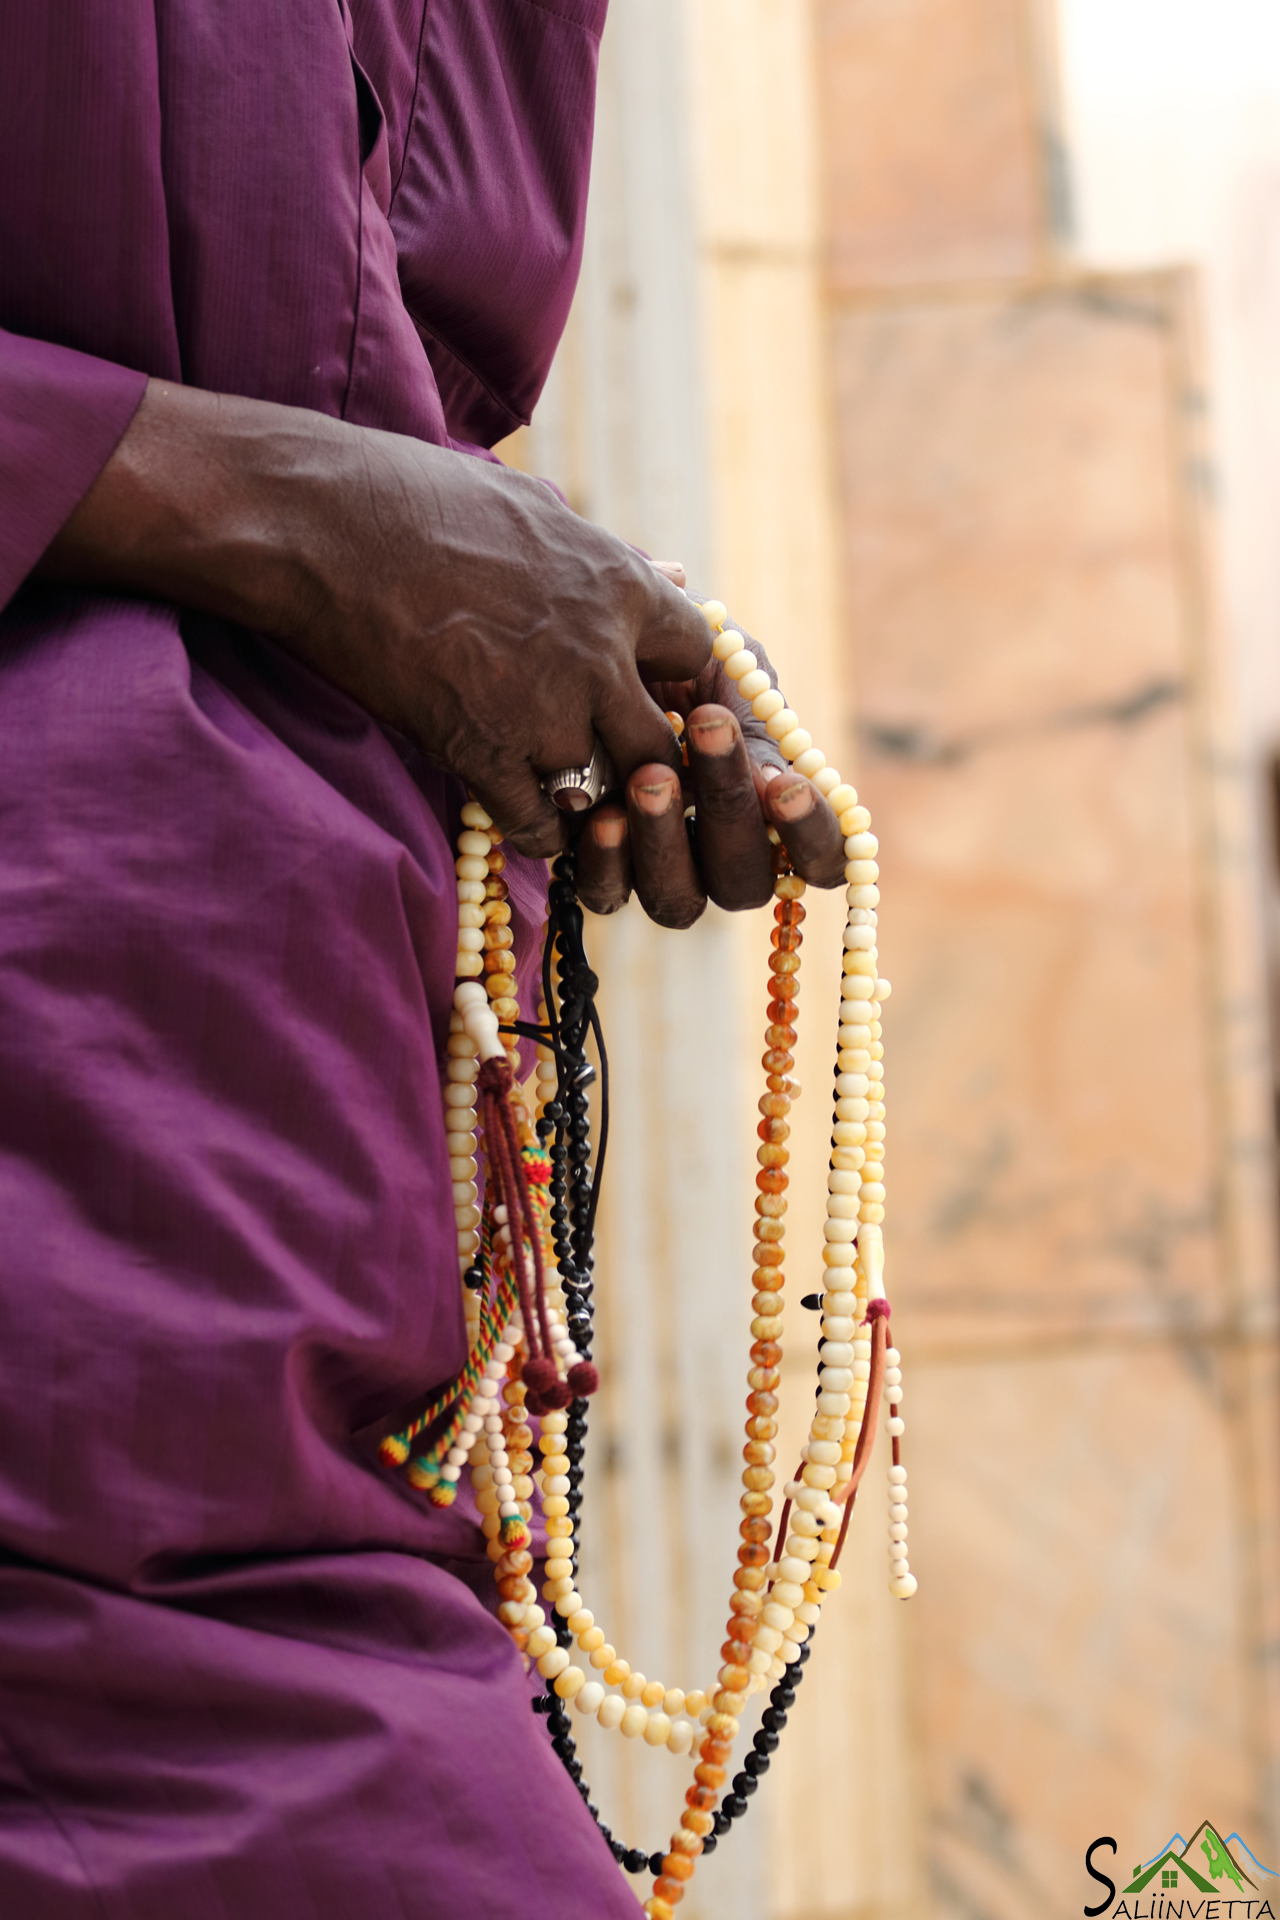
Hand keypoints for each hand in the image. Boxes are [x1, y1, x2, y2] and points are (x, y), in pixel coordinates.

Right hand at [36, 381, 709, 858]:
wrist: (324, 527)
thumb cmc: (419, 498)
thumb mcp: (536, 508)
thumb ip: (609, 558)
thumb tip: (669, 576)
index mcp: (617, 586)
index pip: (701, 656)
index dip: (687, 684)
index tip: (665, 696)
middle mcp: (597, 656)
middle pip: (666, 745)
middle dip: (650, 763)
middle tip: (627, 771)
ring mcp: (542, 712)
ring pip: (607, 792)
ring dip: (595, 803)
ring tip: (577, 801)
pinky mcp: (481, 752)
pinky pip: (540, 826)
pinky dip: (540, 833)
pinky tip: (528, 820)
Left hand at [574, 566, 845, 925]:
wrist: (599, 641)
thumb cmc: (681, 656)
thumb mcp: (729, 670)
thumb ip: (755, 724)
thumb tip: (777, 782)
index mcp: (775, 812)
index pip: (823, 859)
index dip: (814, 837)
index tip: (788, 786)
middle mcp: (725, 857)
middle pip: (745, 883)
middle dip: (729, 813)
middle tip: (706, 734)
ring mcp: (664, 872)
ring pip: (679, 900)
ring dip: (667, 841)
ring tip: (649, 775)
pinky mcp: (601, 873)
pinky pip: (607, 894)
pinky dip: (608, 860)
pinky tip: (603, 814)